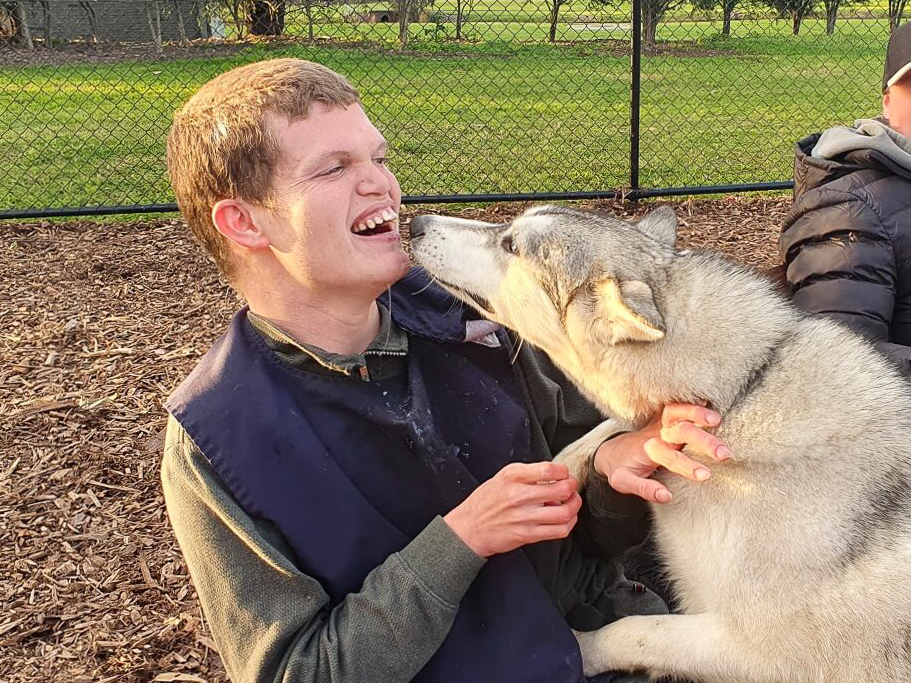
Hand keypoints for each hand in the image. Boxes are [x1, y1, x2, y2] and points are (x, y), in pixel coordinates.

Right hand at [443, 462, 581, 557]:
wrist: (469, 527)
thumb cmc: (486, 501)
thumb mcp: (502, 477)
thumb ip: (527, 474)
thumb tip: (554, 476)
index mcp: (513, 476)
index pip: (549, 469)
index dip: (564, 471)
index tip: (564, 473)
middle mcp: (519, 495)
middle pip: (562, 489)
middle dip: (573, 487)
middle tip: (571, 487)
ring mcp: (524, 516)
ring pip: (564, 512)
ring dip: (574, 506)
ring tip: (571, 503)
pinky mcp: (527, 534)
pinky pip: (559, 530)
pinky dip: (569, 523)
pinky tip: (566, 519)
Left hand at [593, 403, 729, 503]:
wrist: (611, 451)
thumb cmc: (620, 468)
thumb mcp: (624, 482)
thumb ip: (645, 489)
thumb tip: (667, 496)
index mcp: (648, 451)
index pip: (669, 456)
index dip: (687, 465)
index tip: (706, 475)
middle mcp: (656, 434)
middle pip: (681, 431)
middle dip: (703, 441)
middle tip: (724, 454)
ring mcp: (660, 424)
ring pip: (678, 412)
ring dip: (697, 413)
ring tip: (718, 420)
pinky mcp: (663, 419)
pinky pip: (677, 406)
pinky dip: (691, 402)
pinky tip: (709, 401)